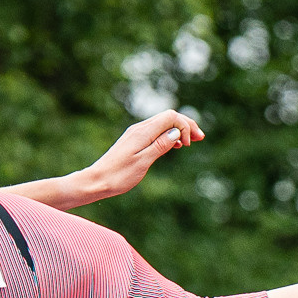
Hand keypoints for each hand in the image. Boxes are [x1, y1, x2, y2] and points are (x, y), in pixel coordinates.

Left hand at [82, 109, 205, 200]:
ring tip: (191, 141)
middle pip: (168, 117)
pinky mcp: (134, 141)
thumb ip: (160, 145)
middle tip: (201, 138)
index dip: (184, 126)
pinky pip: (155, 132)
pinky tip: (174, 145)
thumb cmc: (119, 175)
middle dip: (186, 125)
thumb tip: (176, 132)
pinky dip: (168, 135)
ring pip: (162, 124)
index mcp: (143, 132)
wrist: (97, 181)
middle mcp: (139, 129)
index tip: (187, 145)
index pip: (170, 117)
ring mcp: (136, 134)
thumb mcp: (143, 162)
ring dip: (178, 130)